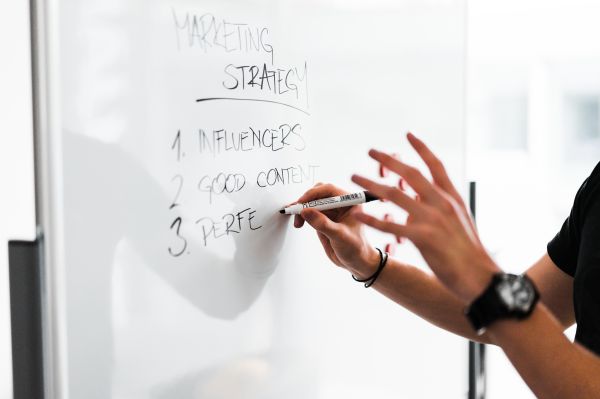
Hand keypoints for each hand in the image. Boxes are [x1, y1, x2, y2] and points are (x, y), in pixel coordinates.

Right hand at [292, 183, 379, 277]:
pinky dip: (301, 215)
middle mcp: (340, 203)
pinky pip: (309, 212)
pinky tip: (298, 221)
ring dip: (301, 209)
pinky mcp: (322, 219)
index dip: (314, 194)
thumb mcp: (340, 236)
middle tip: (297, 211)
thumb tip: (306, 212)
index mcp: (350, 202)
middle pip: (318, 193)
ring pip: (311, 202)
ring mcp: (330, 211)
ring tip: (298, 222)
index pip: (330, 190)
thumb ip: (323, 224)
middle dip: (306, 201)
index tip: (303, 203)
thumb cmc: (357, 248)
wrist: (355, 262)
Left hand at [351, 133, 499, 301]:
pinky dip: (372, 219)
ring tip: (354, 178)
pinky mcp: (424, 238)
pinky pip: (391, 225)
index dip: (421, 148)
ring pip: (395, 195)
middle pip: (410, 174)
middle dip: (389, 160)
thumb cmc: (468, 252)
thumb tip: (412, 199)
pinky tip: (359, 214)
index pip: (435, 165)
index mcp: (452, 197)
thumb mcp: (458, 221)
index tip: (408, 135)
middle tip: (371, 151)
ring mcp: (433, 219)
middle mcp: (442, 203)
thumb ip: (437, 206)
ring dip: (371, 185)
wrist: (480, 277)